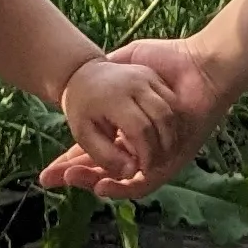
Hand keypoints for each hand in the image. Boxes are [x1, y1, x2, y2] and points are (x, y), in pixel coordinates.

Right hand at [39, 36, 224, 198]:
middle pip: (100, 168)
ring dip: (91, 181)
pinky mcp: (170, 164)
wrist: (201, 69)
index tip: (45, 172)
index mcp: (124, 124)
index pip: (92, 149)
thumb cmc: (168, 60)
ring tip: (70, 177)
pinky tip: (101, 183)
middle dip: (73, 175)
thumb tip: (81, 78)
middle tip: (47, 179)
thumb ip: (106, 71)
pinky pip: (142, 184)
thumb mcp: (127, 61)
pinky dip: (121, 187)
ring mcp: (153, 156)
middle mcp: (137, 144)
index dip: (68, 160)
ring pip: (117, 179)